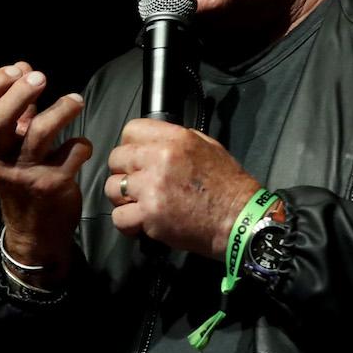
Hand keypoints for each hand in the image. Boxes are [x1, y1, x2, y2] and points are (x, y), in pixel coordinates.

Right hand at [0, 61, 92, 283]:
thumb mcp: (11, 146)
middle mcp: (0, 157)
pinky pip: (71, 154)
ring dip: (61, 110)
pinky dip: (81, 144)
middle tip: (41, 77)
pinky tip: (83, 146)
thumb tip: (24, 67)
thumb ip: (18, 109)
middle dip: (20, 93)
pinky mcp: (53, 185)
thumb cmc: (23, 179)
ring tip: (76, 100)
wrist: (35, 232)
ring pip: (40, 133)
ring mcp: (26, 172)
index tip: (17, 69)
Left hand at [105, 119, 260, 259]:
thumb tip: (156, 142)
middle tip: (137, 183)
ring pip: (112, 188)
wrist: (240, 219)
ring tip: (137, 204)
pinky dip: (127, 223)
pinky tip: (140, 223)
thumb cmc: (229, 185)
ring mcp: (152, 188)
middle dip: (123, 171)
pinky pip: (119, 217)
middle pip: (116, 158)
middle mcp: (159, 159)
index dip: (131, 145)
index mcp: (175, 139)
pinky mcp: (150, 215)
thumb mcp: (208, 147)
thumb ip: (178, 141)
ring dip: (122, 197)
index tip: (136, 158)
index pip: (131, 130)